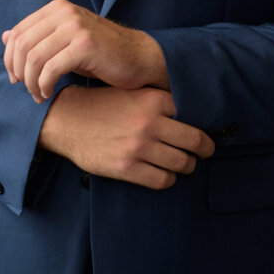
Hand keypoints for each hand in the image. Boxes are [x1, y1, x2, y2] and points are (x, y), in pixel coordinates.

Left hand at [3, 0, 168, 99]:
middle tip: (26, 90)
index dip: (10, 59)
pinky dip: (44, 85)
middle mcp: (64, 12)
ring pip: (34, 58)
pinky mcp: (85, 45)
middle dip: (18, 72)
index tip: (15, 78)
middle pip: (22, 45)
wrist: (138, 58)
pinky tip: (49, 93)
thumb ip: (37, 37)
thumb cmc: (100, 53)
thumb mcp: (65, 41)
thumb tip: (5, 36)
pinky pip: (51, 69)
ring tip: (39, 95)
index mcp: (57, 8)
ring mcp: (75, 26)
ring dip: (31, 82)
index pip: (18, 33)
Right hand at [38, 86, 214, 189]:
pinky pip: (162, 180)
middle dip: (205, 149)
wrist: (67, 120)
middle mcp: (149, 123)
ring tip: (183, 164)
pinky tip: (164, 174)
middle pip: (195, 141)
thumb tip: (189, 114)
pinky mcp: (126, 168)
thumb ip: (158, 101)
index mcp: (152, 100)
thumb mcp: (132, 93)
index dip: (201, 123)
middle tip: (205, 151)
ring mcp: (138, 147)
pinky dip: (168, 179)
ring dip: (187, 166)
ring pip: (182, 163)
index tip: (204, 130)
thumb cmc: (102, 106)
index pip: (192, 114)